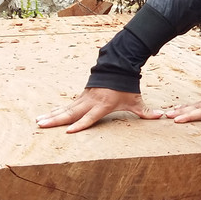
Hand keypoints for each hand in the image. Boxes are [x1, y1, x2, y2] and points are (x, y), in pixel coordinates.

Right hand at [37, 87, 162, 132]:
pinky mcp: (80, 97)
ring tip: (38, 123)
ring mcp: (83, 99)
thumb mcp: (135, 100)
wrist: (117, 67)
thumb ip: (146, 111)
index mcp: (102, 105)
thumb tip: (161, 116)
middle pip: (71, 113)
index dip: (80, 125)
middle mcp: (90, 102)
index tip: (69, 131)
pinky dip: (55, 112)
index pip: (90, 117)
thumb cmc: (126, 87)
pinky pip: (66, 106)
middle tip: (42, 126)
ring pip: (65, 109)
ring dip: (52, 116)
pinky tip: (44, 117)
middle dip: (57, 121)